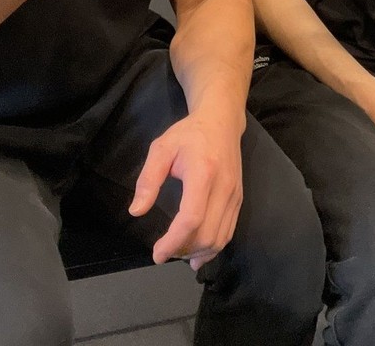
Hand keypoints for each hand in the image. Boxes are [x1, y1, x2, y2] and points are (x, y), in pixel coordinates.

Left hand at [128, 113, 243, 270]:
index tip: (157, 253)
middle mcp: (223, 188)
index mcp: (202, 173)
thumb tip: (136, 211)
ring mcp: (234, 195)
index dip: (174, 242)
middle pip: (207, 234)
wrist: (221, 121)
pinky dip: (212, 248)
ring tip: (178, 252)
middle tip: (164, 251)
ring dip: (198, 253)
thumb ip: (148, 179)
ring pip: (220, 239)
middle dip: (183, 251)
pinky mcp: (239, 199)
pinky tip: (197, 253)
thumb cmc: (189, 133)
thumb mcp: (161, 148)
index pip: (191, 218)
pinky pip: (228, 232)